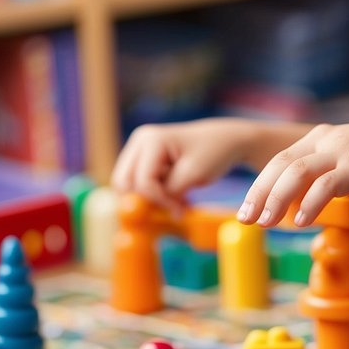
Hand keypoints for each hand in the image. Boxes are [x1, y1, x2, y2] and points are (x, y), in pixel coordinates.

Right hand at [110, 118, 255, 214]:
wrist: (225, 141)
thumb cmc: (213, 153)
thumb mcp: (193, 175)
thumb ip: (168, 192)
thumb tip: (145, 208)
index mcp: (150, 140)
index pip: (142, 182)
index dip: (159, 200)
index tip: (181, 208)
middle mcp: (139, 141)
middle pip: (124, 183)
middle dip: (147, 200)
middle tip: (173, 205)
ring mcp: (139, 149)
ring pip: (128, 186)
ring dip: (150, 198)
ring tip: (177, 200)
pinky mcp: (143, 159)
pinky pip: (138, 184)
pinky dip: (154, 194)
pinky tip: (176, 194)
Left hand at [236, 116, 348, 227]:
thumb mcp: (348, 163)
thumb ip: (326, 178)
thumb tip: (304, 207)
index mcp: (318, 139)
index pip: (279, 161)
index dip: (259, 186)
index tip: (247, 209)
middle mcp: (324, 141)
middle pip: (280, 166)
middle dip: (259, 193)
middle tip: (245, 218)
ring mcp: (340, 152)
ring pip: (297, 173)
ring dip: (277, 199)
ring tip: (267, 223)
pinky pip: (327, 185)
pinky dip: (310, 204)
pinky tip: (302, 222)